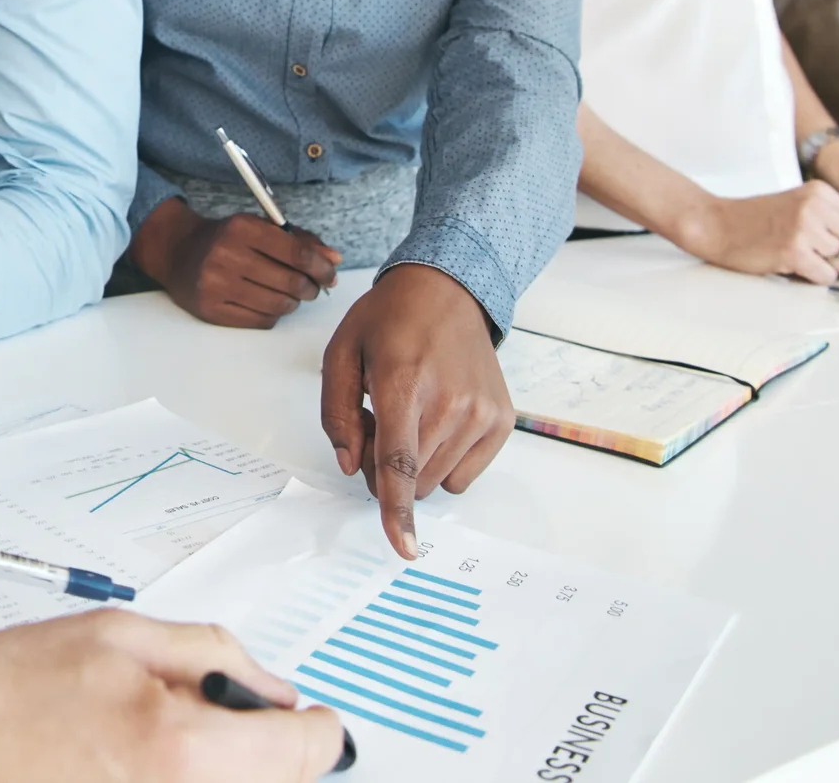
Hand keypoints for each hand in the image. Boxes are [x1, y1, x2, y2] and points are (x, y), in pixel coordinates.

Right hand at [0, 611, 345, 781]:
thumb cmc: (6, 689)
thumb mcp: (120, 635)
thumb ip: (212, 654)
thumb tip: (273, 690)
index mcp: (183, 749)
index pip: (305, 752)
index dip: (315, 727)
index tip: (311, 720)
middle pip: (275, 782)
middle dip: (262, 747)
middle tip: (216, 718)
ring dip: (222, 768)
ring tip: (159, 738)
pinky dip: (180, 779)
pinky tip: (137, 762)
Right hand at [130, 199, 340, 328]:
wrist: (177, 252)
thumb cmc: (226, 238)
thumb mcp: (259, 227)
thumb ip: (299, 240)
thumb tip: (334, 260)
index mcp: (241, 227)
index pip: (296, 252)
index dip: (321, 267)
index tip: (330, 274)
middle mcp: (226, 255)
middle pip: (291, 282)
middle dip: (311, 288)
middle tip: (312, 287)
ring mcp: (216, 285)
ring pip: (279, 305)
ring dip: (293, 302)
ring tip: (290, 294)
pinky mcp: (211, 309)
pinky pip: (261, 320)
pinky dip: (273, 314)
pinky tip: (268, 301)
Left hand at [320, 263, 512, 559]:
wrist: (447, 291)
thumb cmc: (388, 321)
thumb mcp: (341, 354)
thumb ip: (337, 414)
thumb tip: (350, 466)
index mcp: (403, 383)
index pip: (399, 462)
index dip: (397, 509)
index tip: (404, 547)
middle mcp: (449, 402)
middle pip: (412, 479)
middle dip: (387, 468)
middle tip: (381, 422)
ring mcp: (481, 412)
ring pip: (437, 482)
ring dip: (417, 464)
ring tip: (412, 414)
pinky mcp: (502, 420)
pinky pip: (465, 475)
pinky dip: (445, 461)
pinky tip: (439, 420)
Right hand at [669, 183, 838, 282]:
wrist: (716, 223)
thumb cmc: (756, 218)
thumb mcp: (800, 205)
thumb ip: (838, 218)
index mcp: (820, 192)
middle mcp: (815, 206)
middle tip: (821, 254)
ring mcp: (804, 228)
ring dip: (827, 267)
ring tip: (801, 255)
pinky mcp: (793, 251)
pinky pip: (826, 276)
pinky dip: (814, 277)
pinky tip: (793, 265)